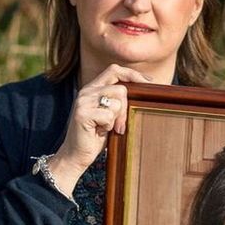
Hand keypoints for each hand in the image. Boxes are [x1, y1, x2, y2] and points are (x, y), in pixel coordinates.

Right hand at [49, 64, 151, 195]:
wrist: (75, 155)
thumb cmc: (96, 136)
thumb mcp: (109, 114)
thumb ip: (118, 100)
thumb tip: (144, 90)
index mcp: (93, 88)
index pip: (114, 70)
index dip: (133, 74)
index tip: (149, 82)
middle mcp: (86, 91)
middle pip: (120, 88)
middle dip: (126, 107)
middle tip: (121, 124)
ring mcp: (83, 101)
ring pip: (117, 102)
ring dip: (117, 118)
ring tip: (108, 128)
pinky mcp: (82, 113)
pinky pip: (109, 115)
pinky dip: (109, 126)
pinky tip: (100, 131)